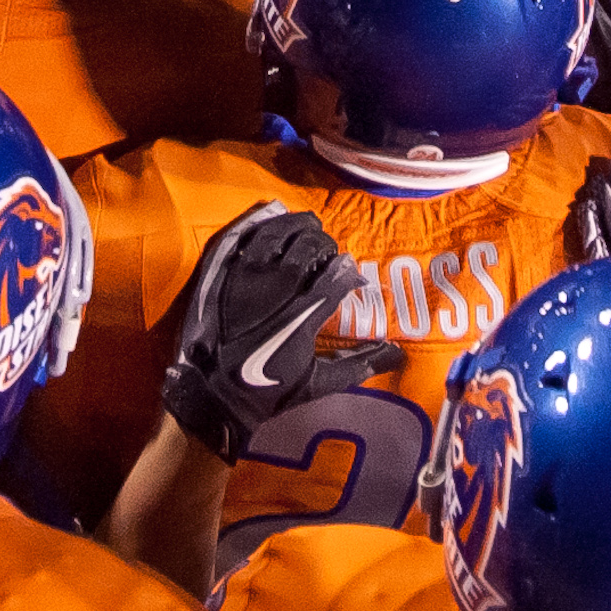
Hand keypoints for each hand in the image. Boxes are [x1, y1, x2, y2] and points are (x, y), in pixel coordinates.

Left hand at [160, 203, 403, 462]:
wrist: (212, 393)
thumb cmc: (267, 390)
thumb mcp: (317, 383)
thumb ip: (358, 364)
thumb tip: (398, 355)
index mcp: (302, 317)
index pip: (334, 278)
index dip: (347, 270)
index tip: (351, 270)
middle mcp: (276, 290)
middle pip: (307, 248)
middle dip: (325, 245)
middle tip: (329, 253)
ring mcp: (246, 278)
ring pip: (276, 234)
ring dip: (296, 225)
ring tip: (308, 226)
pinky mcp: (223, 273)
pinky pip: (242, 237)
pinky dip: (260, 222)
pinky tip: (274, 216)